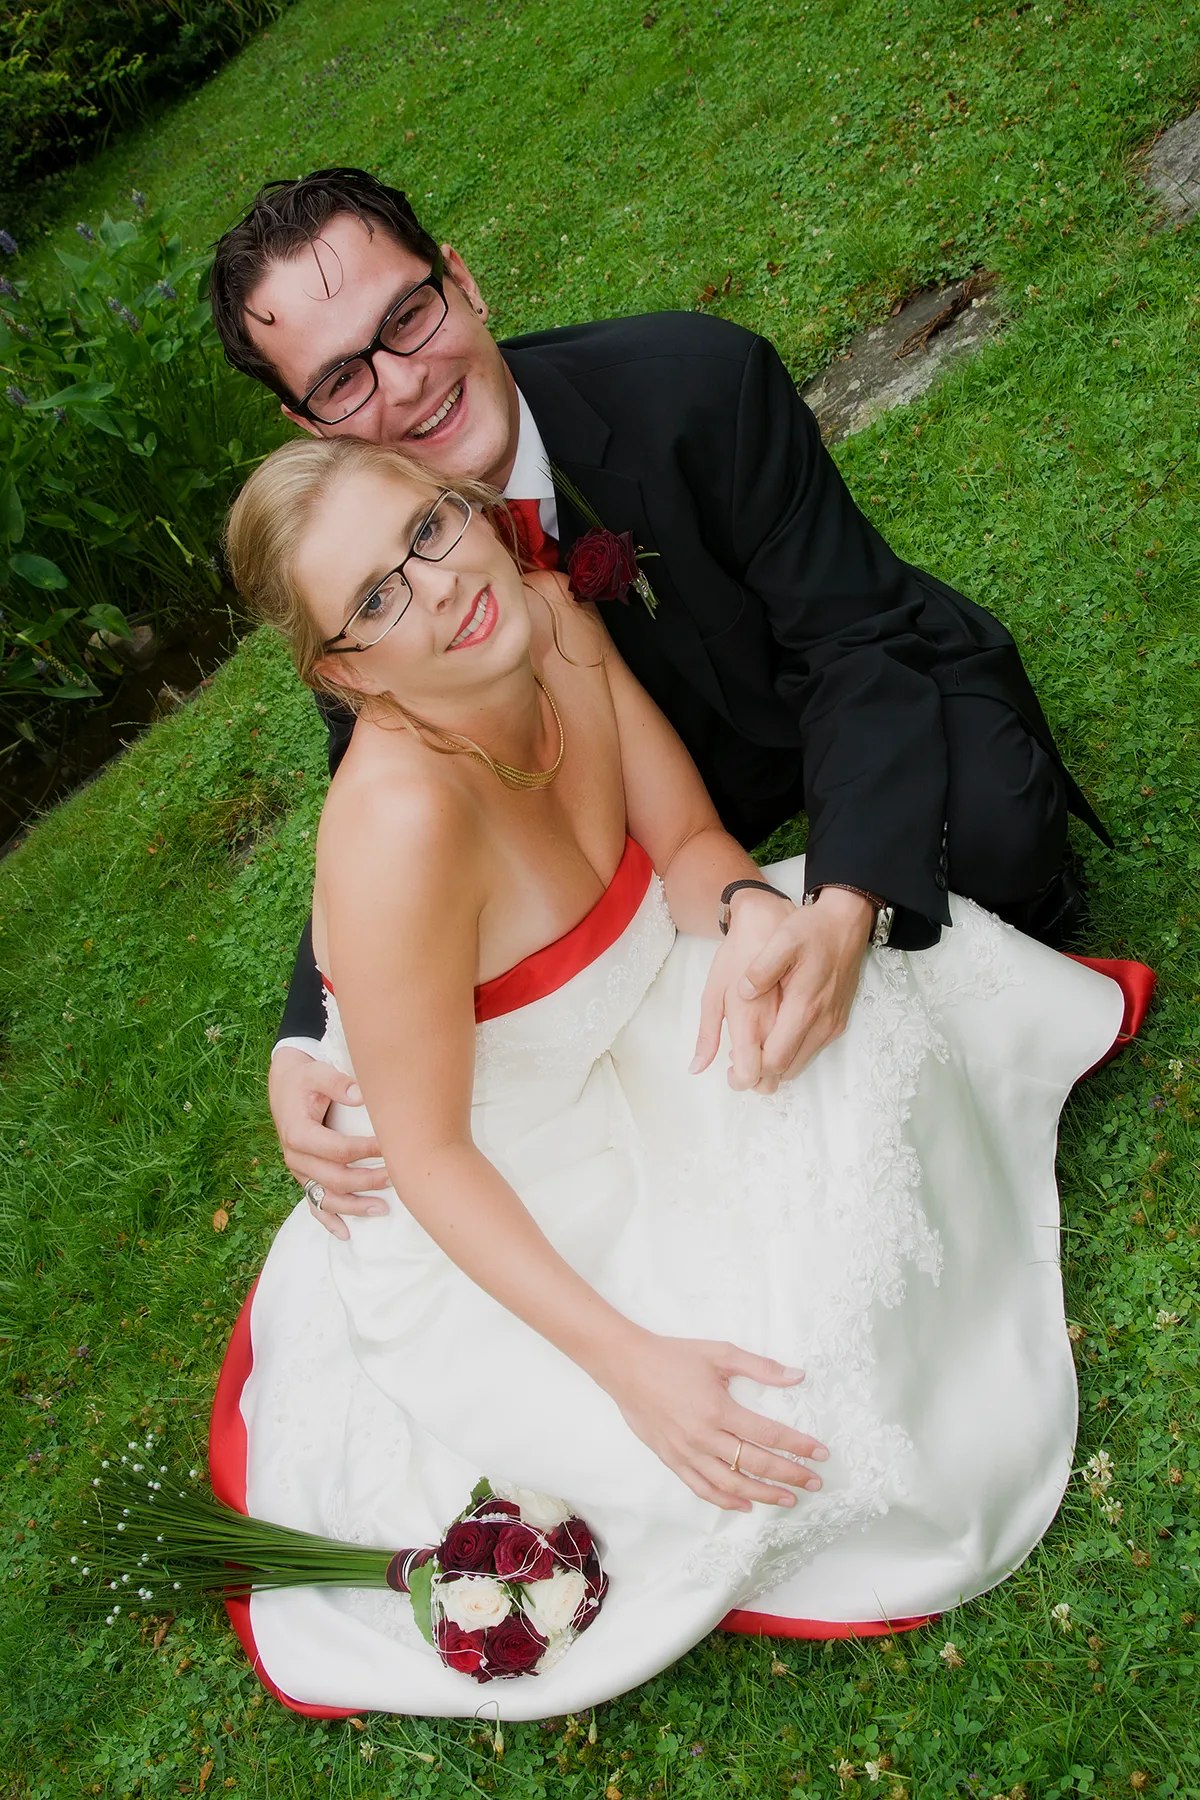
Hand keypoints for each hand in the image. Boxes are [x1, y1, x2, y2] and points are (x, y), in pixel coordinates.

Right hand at [269, 1048, 387, 1241]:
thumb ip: (337, 1082)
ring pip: (325, 1198)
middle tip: (395, 1178)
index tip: (390, 1146)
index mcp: (298, 1133)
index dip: (365, 1151)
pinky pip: (313, 1204)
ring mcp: (299, 1171)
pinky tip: (346, 1234)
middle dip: (366, 1181)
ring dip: (353, 1207)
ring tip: (382, 1209)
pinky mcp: (304, 1176)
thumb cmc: (305, 1079)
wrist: (285, 1085)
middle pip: (334, 1178)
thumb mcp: (317, 1073)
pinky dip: (328, 1222)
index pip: (337, 1150)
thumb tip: (360, 1094)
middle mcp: (296, 1157)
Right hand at [603, 1332, 827, 1511]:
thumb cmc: (674, 1356)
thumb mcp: (719, 1353)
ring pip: (731, 1483)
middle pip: (755, 1464)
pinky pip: (702, 1488)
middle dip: (789, 1474)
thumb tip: (797, 1376)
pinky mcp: (672, 1459)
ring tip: (788, 1498)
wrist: (627, 1366)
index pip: (769, 1434)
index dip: (798, 1445)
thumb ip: (760, 1367)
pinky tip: (745, 1503)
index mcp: (719, 1409)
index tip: (821, 1454)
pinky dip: (726, 1500)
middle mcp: (704, 1437)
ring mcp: (687, 1452)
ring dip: (763, 1493)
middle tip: (814, 1482)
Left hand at [697, 888, 872, 1092]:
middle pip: (788, 1069)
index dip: (752, 1070)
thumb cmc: (812, 930)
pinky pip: (812, 1049)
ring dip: (776, 1064)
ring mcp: (832, 1024)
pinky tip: (774, 1037)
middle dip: (761, 1073)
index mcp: (804, 1006)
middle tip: (735, 1064)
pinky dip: (791, 1052)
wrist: (847, 923)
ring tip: (751, 1051)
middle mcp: (822, 1022)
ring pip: (800, 1062)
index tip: (731, 1066)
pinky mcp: (838, 1021)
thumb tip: (743, 992)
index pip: (776, 1058)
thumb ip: (762, 968)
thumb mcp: (783, 940)